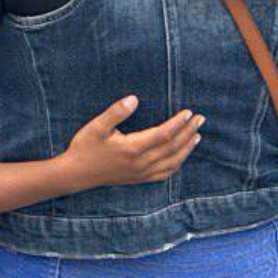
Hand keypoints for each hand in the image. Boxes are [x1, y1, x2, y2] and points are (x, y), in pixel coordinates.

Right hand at [57, 96, 203, 188]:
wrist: (76, 174)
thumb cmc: (85, 147)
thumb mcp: (96, 126)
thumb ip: (116, 112)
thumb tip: (134, 98)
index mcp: (132, 148)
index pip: (164, 134)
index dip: (178, 123)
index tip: (189, 112)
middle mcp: (141, 163)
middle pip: (172, 147)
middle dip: (188, 132)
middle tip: (200, 119)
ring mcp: (141, 173)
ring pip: (172, 161)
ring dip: (187, 148)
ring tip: (197, 135)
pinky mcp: (139, 179)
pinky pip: (165, 173)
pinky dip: (177, 164)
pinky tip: (182, 156)